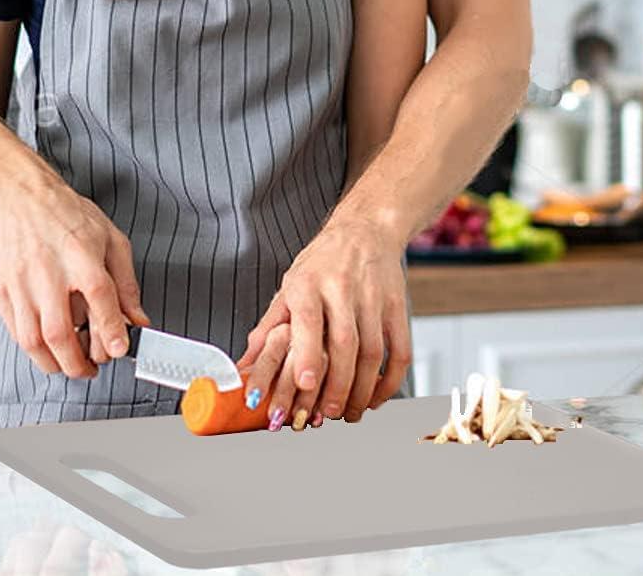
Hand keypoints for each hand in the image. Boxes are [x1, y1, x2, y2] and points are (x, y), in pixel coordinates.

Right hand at [0, 174, 149, 379]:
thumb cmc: (68, 217)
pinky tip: (49, 349)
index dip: (111, 328)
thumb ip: (126, 283)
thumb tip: (138, 319)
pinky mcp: (0, 291)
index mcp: (80, 254)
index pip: (98, 296)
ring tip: (71, 365)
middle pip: (59, 330)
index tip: (119, 350)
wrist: (21, 199)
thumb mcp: (111, 240)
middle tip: (92, 368)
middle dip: (78, 362)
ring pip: (32, 340)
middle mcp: (47, 271)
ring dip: (54, 363)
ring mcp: (19, 283)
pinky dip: (33, 349)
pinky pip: (15, 332)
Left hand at [239, 215, 410, 423]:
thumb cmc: (323, 262)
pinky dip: (390, 380)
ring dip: (362, 389)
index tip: (306, 384)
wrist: (366, 228)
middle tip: (326, 414)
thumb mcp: (290, 286)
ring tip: (349, 413)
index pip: (309, 320)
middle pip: (345, 343)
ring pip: (373, 351)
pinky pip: (400, 350)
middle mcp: (342, 288)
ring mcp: (373, 297)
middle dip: (337, 385)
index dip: (309, 354)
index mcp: (309, 283)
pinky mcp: (397, 305)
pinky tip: (377, 396)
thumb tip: (242, 367)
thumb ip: (268, 329)